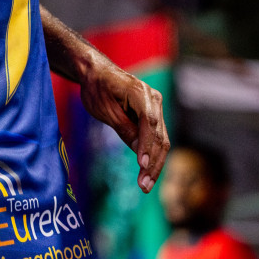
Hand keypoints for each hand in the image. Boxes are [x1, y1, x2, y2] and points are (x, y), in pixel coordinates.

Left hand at [78, 61, 168, 192]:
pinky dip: (152, 155)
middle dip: (153, 163)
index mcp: (141, 93)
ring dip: (155, 164)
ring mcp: (156, 107)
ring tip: (145, 185)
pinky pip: (156, 137)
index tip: (142, 165)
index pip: (149, 123)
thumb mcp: (105, 109)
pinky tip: (147, 173)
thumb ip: (124, 128)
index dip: (147, 145)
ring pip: (161, 140)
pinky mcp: (154, 115)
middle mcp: (154, 100)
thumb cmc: (97, 88)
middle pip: (159, 136)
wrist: (96, 73)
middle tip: (144, 185)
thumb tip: (140, 154)